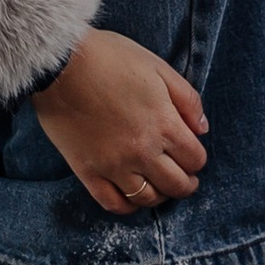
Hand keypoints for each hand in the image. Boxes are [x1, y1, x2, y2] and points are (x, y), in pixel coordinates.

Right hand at [31, 26, 208, 216]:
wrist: (62, 65)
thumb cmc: (111, 58)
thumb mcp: (158, 67)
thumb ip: (187, 99)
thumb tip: (202, 129)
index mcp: (163, 124)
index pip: (195, 159)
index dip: (197, 159)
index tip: (192, 155)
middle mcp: (143, 151)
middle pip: (176, 185)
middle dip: (186, 183)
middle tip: (185, 178)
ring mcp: (115, 166)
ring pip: (147, 198)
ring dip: (160, 195)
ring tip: (161, 186)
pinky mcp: (89, 173)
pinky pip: (114, 204)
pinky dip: (128, 206)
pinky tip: (132, 196)